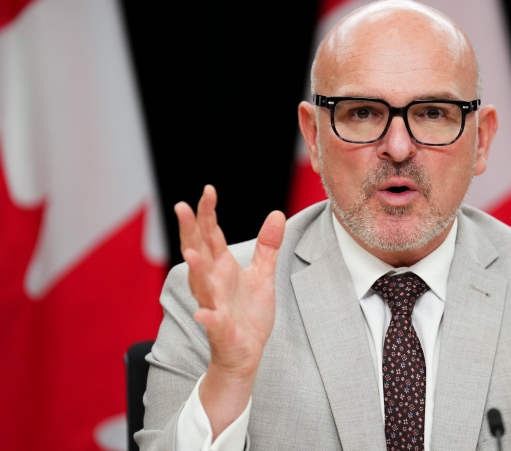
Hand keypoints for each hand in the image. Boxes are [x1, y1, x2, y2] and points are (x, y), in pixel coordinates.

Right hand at [175, 185, 285, 435]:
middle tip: (182, 207)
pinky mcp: (222, 329)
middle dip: (191, 231)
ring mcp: (215, 305)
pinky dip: (208, 318)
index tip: (208, 190)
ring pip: (202, 285)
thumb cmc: (249, 313)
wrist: (246, 352)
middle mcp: (213, 283)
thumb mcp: (262, 274)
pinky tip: (203, 313)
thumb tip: (277, 213)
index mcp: (222, 268)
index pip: (211, 235)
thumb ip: (267, 245)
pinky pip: (213, 322)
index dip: (208, 214)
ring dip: (196, 269)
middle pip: (200, 252)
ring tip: (190, 252)